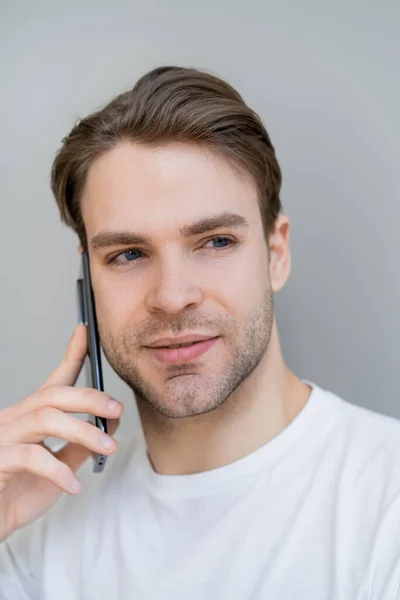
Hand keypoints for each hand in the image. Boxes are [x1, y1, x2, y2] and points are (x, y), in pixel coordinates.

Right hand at [0, 324, 123, 541]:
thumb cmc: (16, 495)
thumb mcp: (58, 469)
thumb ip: (78, 447)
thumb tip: (108, 426)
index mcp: (28, 419)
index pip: (53, 382)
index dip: (70, 356)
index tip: (84, 333)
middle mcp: (13, 421)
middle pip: (53, 395)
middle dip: (89, 397)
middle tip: (117, 409)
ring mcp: (2, 439)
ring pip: (45, 419)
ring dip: (83, 431)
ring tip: (108, 447)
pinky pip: (31, 457)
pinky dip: (59, 470)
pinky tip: (74, 486)